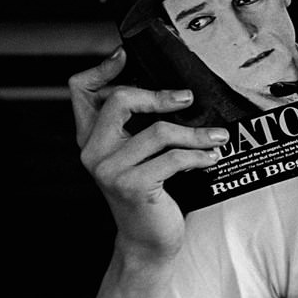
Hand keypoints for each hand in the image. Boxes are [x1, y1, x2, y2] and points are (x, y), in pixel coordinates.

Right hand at [69, 47, 227, 263]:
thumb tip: (176, 89)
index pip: (80, 90)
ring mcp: (109, 170)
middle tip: (188, 98)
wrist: (149, 242)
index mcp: (91, 137)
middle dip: (160, 95)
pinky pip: (173, 158)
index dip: (102, 69)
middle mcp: (92, 151)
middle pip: (121, 100)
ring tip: (217, 137)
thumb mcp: (141, 155)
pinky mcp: (131, 186)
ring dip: (196, 133)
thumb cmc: (151, 192)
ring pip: (159, 131)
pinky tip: (212, 157)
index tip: (125, 55)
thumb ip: (142, 125)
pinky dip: (199, 155)